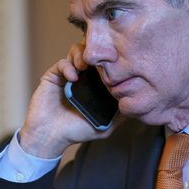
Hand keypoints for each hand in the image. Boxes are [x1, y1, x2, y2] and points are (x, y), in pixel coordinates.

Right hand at [19, 44, 114, 158]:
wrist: (50, 137)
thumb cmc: (75, 132)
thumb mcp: (105, 126)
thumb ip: (120, 115)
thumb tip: (137, 105)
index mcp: (94, 85)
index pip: (105, 63)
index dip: (111, 59)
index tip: (117, 63)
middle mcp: (82, 77)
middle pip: (91, 52)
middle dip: (96, 52)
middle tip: (101, 59)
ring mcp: (67, 75)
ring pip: (76, 52)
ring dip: (82, 55)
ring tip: (85, 66)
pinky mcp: (53, 76)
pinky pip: (62, 63)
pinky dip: (68, 66)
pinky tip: (73, 77)